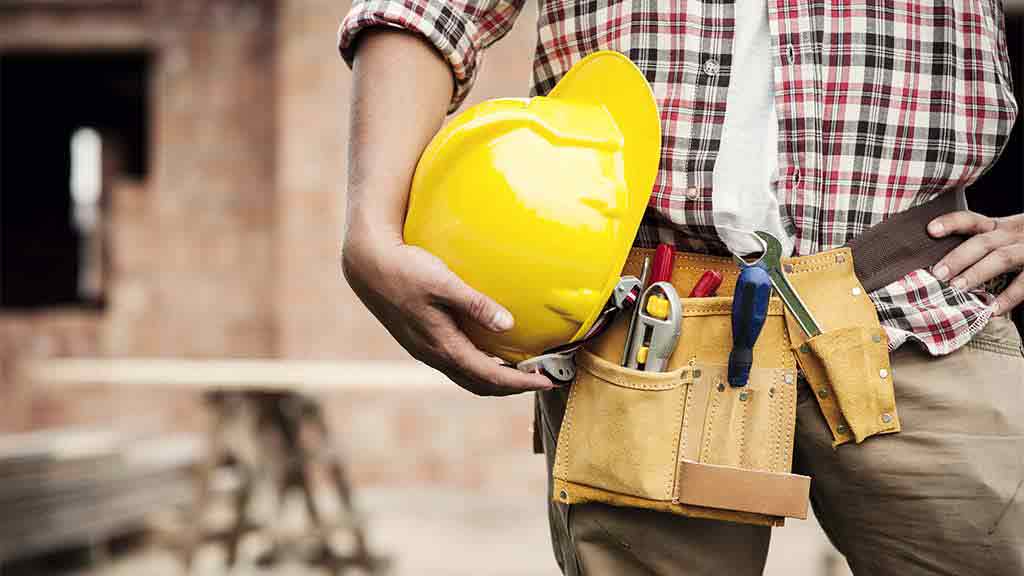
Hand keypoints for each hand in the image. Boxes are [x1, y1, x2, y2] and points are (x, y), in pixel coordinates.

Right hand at [341, 236, 554, 395]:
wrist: (367, 265)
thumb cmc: (406, 269)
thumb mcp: (444, 282)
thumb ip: (476, 304)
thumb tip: (508, 325)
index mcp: (442, 345)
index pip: (490, 376)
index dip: (521, 382)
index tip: (547, 380)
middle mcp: (433, 354)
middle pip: (480, 385)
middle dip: (512, 387)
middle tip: (541, 378)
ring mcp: (425, 349)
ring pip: (466, 376)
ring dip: (495, 378)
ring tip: (521, 370)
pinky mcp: (420, 340)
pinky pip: (456, 364)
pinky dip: (479, 366)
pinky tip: (490, 351)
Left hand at [928, 211, 1023, 314]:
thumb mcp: (1010, 237)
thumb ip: (986, 247)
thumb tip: (945, 268)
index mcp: (1003, 227)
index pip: (973, 220)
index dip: (951, 222)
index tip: (930, 230)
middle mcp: (1015, 234)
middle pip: (983, 241)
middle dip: (958, 257)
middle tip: (936, 274)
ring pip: (1002, 258)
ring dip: (977, 273)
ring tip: (957, 289)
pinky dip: (1009, 297)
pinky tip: (993, 310)